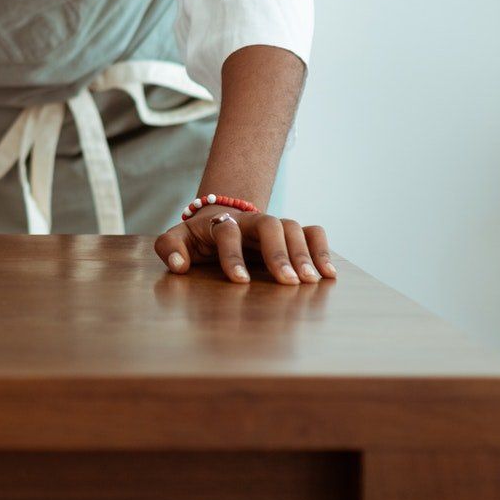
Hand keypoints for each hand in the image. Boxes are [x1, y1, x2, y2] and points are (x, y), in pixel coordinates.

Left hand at [153, 208, 335, 284]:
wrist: (219, 217)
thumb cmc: (198, 238)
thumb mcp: (178, 239)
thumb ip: (170, 248)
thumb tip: (178, 265)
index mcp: (220, 222)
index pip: (227, 232)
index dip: (233, 255)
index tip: (240, 281)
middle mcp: (250, 220)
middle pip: (269, 225)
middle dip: (279, 253)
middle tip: (288, 282)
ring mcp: (273, 224)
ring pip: (293, 228)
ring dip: (304, 254)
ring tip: (311, 282)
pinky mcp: (291, 233)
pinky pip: (313, 232)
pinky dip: (323, 249)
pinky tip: (329, 275)